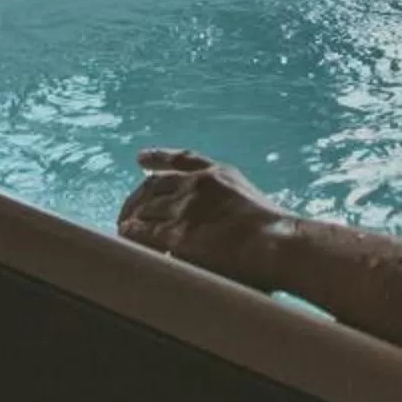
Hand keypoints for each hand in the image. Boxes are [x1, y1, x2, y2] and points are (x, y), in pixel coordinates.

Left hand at [117, 149, 299, 290]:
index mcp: (219, 175)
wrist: (279, 244)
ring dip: (131, 216)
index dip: (159, 158)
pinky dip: (132, 232)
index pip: (182, 160)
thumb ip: (229, 206)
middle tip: (126, 210)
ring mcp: (187, 208)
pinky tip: (125, 234)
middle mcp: (198, 185)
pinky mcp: (178, 234)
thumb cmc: (278, 235)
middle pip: (155, 185)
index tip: (141, 159)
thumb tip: (218, 223)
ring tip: (122, 226)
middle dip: (138, 197)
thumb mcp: (251, 206)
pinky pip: (145, 231)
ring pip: (146, 207)